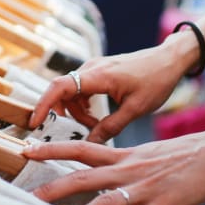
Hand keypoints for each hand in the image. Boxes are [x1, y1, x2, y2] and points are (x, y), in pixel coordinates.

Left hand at [22, 130, 204, 204]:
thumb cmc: (184, 152)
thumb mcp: (147, 151)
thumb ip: (124, 160)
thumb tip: (103, 169)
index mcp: (124, 154)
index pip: (80, 147)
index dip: (52, 148)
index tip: (27, 148)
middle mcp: (129, 168)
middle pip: (84, 175)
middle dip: (55, 186)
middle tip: (29, 195)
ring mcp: (145, 187)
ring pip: (107, 201)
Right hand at [28, 40, 191, 142]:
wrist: (169, 60)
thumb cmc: (156, 81)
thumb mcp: (135, 109)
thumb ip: (110, 127)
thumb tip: (90, 144)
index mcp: (99, 75)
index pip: (60, 87)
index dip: (44, 104)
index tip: (35, 123)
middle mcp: (92, 68)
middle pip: (62, 91)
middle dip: (63, 113)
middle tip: (77, 131)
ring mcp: (94, 68)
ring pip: (71, 91)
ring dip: (76, 111)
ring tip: (95, 125)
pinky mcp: (99, 71)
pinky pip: (81, 88)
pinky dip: (83, 104)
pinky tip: (98, 117)